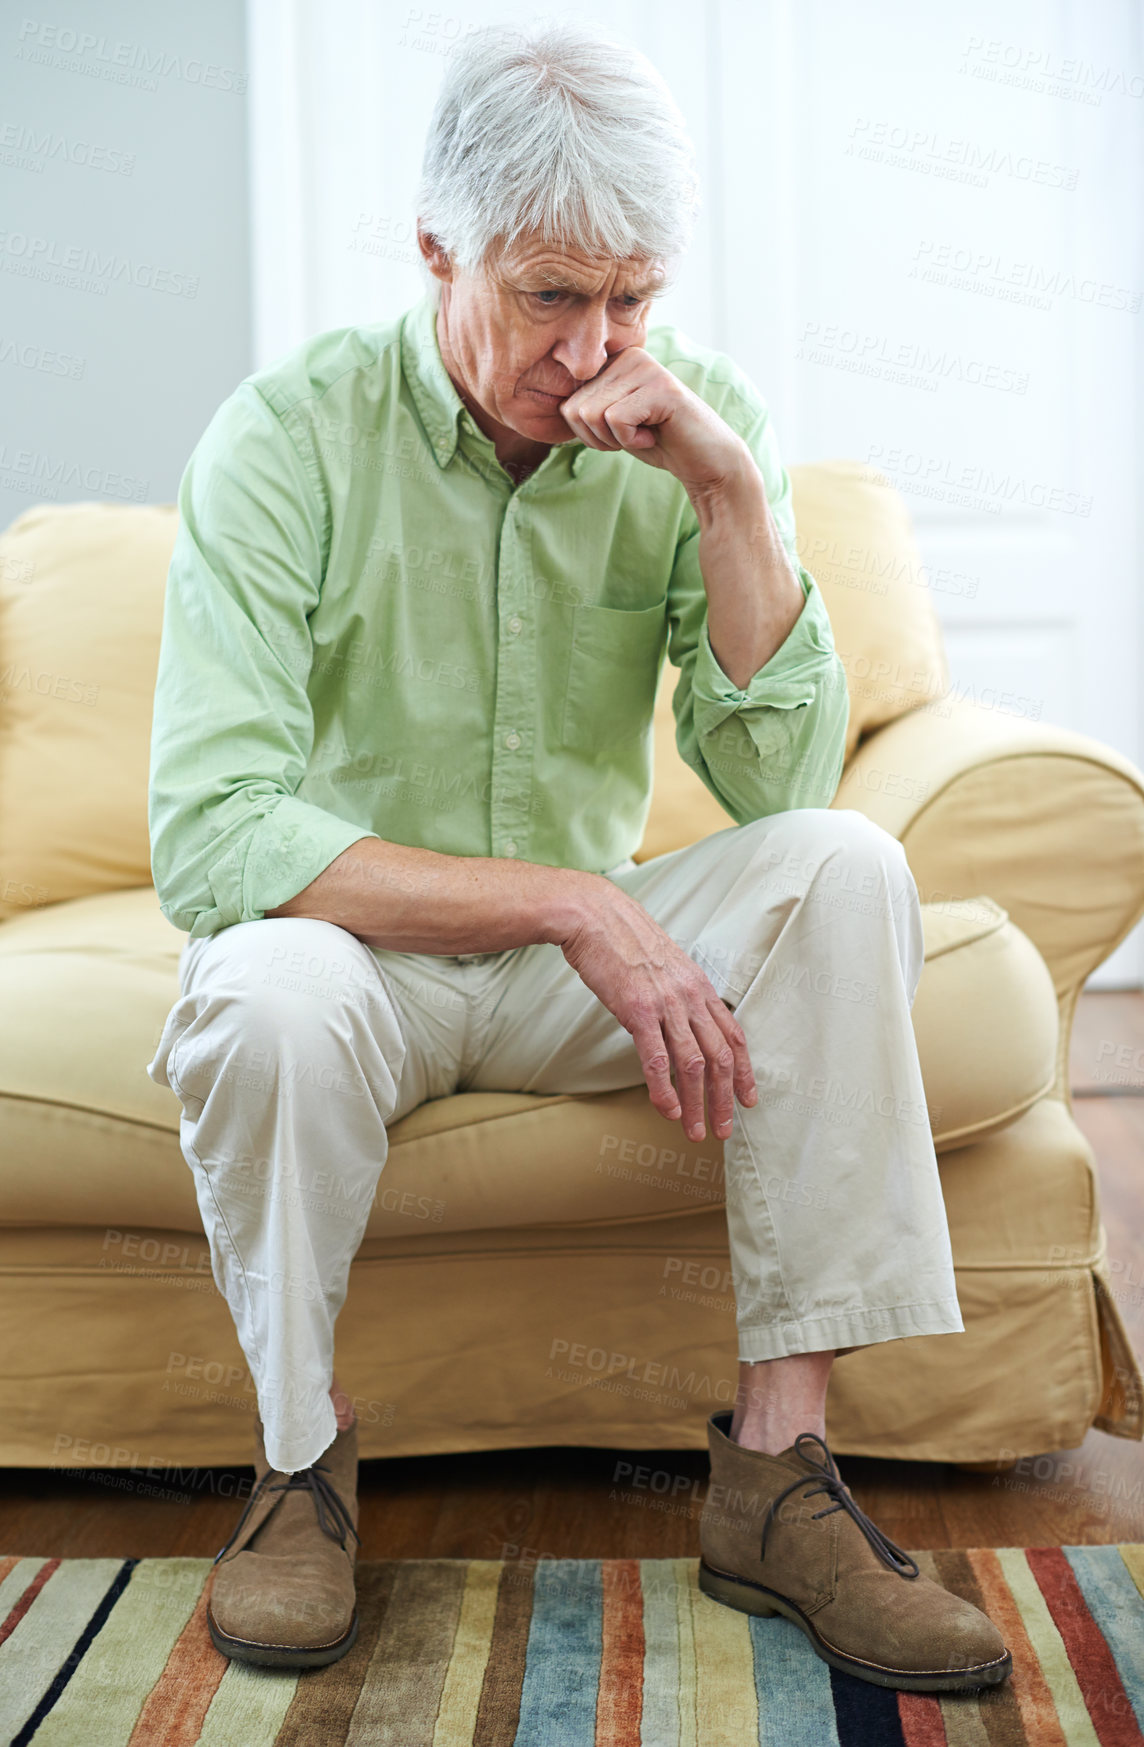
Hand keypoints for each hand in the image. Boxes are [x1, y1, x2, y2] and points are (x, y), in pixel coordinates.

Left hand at [558, 347, 749, 499]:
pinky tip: (655, 434)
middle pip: (575, 410)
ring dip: (616, 440)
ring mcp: (646, 368)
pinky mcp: (661, 387)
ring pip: (592, 415)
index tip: (620, 433)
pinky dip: (631, 441)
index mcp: (614, 361)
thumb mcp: (610, 424)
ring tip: (645, 433)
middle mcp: (628, 355)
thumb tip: (546, 404)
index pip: (568, 404)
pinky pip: (616, 420)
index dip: (588, 435)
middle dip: (600, 439)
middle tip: (634, 436)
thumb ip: (584, 409)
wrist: (703, 462)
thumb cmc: (656, 442)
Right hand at [559, 878, 757, 1142]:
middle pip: (720, 1056)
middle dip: (726, 1098)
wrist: (593, 915)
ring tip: (698, 1131)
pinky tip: (669, 1112)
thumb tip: (676, 1022)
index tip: (748, 1099)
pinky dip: (665, 1091)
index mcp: (698, 986)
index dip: (744, 1071)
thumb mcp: (663, 964)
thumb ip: (676, 994)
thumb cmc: (622, 939)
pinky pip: (657, 1060)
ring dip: (699, 1104)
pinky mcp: (637, 1011)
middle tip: (724, 1128)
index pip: (733, 1035)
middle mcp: (689, 997)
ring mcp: (665, 1005)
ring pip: (694, 1064)